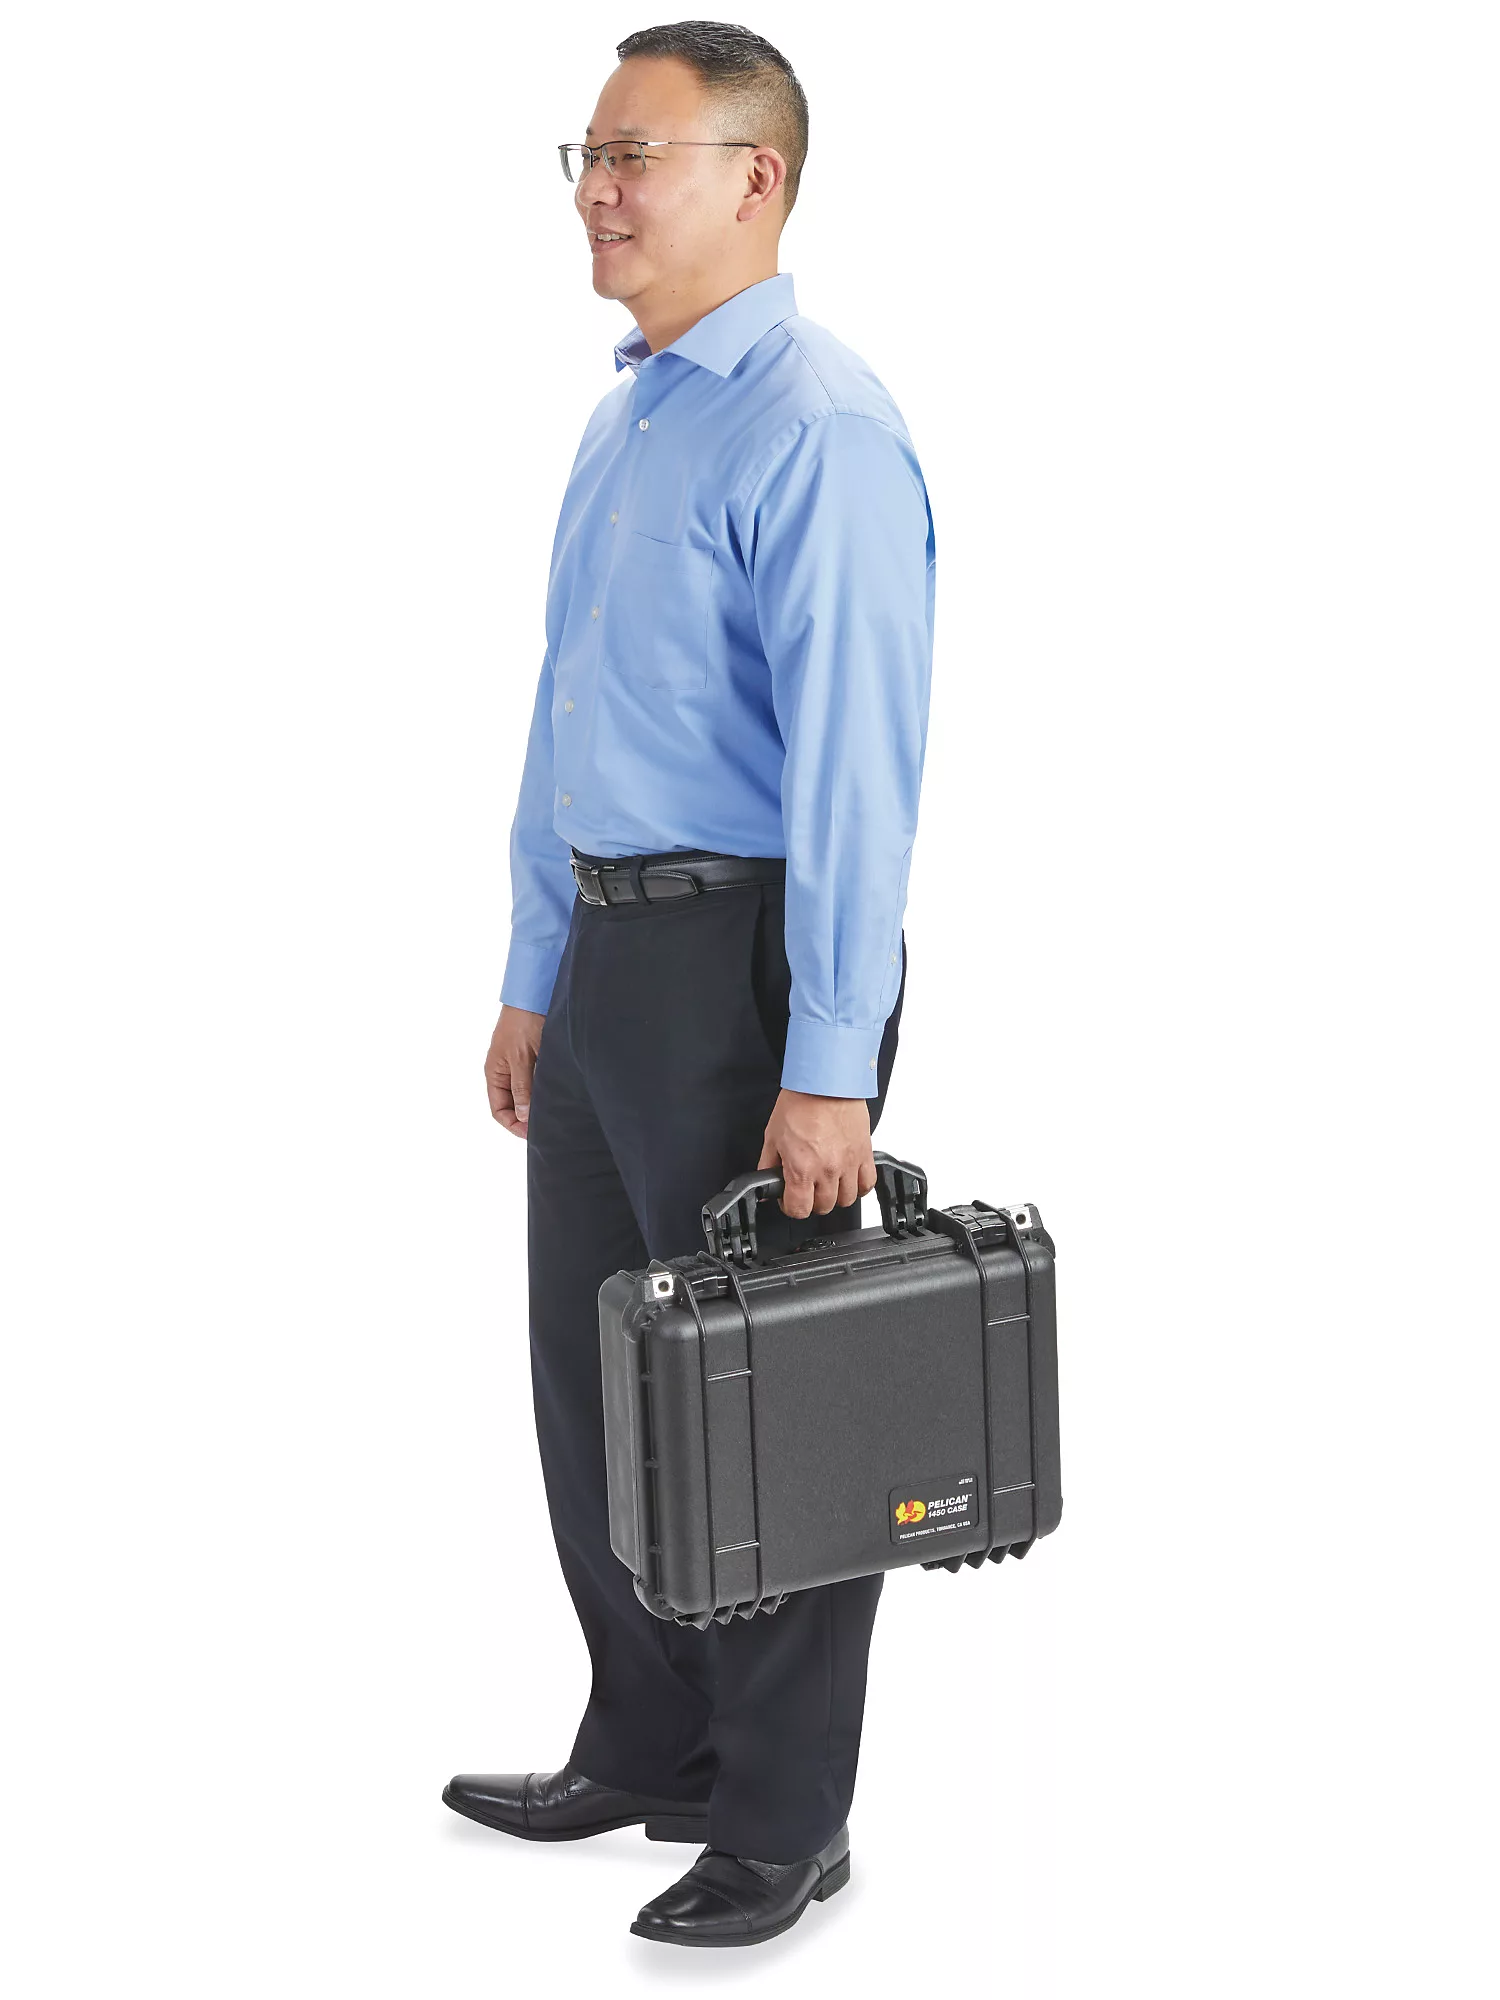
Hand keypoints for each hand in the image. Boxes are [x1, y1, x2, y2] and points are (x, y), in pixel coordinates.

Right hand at [485, 1005, 544, 1135]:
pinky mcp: (535, 1059)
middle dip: (527, 1118)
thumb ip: (522, 1088)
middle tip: (549, 1126)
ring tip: (555, 1113)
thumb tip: (523, 1116)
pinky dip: (545, 1092)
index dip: (514, 1125)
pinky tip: (558, 1096)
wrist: (536, 995)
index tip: (534, 1133)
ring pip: (526, 1096)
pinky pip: (537, 1083)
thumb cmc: (523, 1023)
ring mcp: (519, 1066)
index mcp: (494, 1074)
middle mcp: (505, 1073)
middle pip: (513, 1106)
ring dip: (537, 1105)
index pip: (499, 1111)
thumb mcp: (521, 1059)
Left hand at [757, 1089, 876, 1217]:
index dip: (790, 1207)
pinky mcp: (865, 1154)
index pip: (799, 1209)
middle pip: (824, 1207)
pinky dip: (858, 1186)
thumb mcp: (772, 1136)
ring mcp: (849, 1163)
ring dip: (835, 1195)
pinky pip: (868, 1184)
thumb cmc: (800, 1103)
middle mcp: (828, 1170)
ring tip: (827, 1182)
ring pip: (847, 1200)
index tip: (789, 1198)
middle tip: (806, 1187)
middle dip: (812, 1201)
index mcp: (802, 1168)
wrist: (826, 1082)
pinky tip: (848, 1178)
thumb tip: (765, 1184)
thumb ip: (768, 1166)